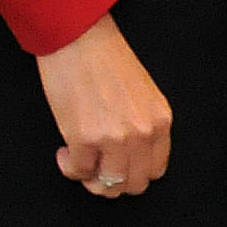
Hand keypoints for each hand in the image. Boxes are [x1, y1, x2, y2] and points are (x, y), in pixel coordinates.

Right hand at [38, 16, 171, 193]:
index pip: (155, 170)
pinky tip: (65, 150)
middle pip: (133, 185)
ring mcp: (116, 138)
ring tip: (79, 158)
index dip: (132, 173)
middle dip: (111, 182)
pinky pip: (79, 172)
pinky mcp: (85, 138)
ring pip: (108, 186)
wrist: (81, 41)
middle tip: (94, 166)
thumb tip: (130, 157)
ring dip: (89, 179)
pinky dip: (70, 167)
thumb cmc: (107, 62)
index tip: (115, 163)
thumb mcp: (142, 96)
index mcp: (161, 121)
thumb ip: (143, 126)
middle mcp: (143, 133)